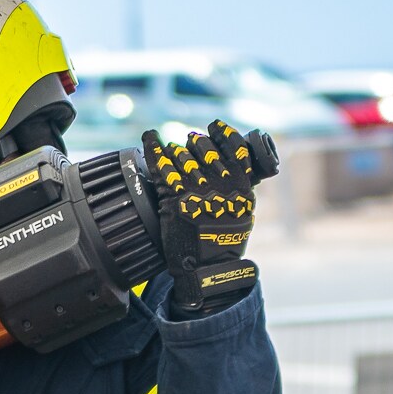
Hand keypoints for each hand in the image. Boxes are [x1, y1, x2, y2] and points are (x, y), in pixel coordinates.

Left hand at [143, 120, 259, 317]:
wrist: (209, 267)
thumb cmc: (225, 242)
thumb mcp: (243, 211)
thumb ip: (238, 187)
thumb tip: (231, 167)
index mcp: (241, 185)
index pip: (233, 147)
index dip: (222, 132)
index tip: (214, 126)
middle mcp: (220, 183)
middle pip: (205, 148)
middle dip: (195, 143)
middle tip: (190, 142)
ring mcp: (198, 190)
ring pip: (182, 156)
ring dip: (176, 151)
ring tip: (173, 152)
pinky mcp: (175, 199)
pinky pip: (161, 167)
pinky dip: (153, 150)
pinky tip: (149, 139)